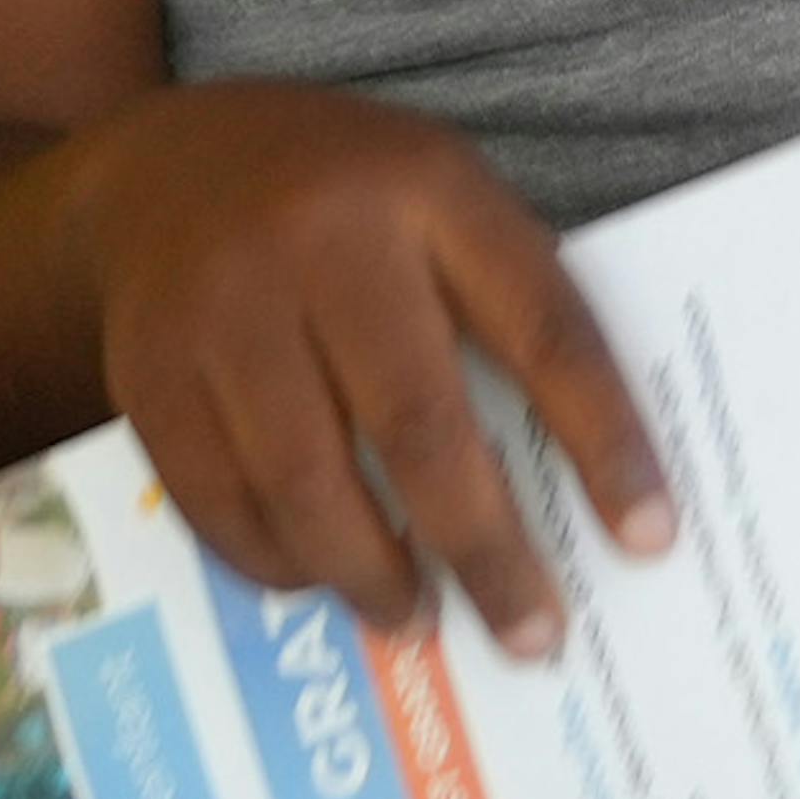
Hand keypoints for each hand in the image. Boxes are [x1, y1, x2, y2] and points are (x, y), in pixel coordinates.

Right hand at [39, 80, 677, 658]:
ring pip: (309, 482)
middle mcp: (326, 241)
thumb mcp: (438, 196)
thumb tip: (580, 475)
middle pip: (419, 424)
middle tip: (532, 632)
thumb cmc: (343, 198)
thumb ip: (498, 299)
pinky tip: (319, 581)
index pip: (540, 326)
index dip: (602, 438)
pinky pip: (220, 501)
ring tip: (416, 619)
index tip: (650, 535)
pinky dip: (278, 562)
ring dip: (373, 575)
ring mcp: (226, 306)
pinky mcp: (150, 371)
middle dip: (485, 548)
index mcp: (432, 188)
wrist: (164, 166)